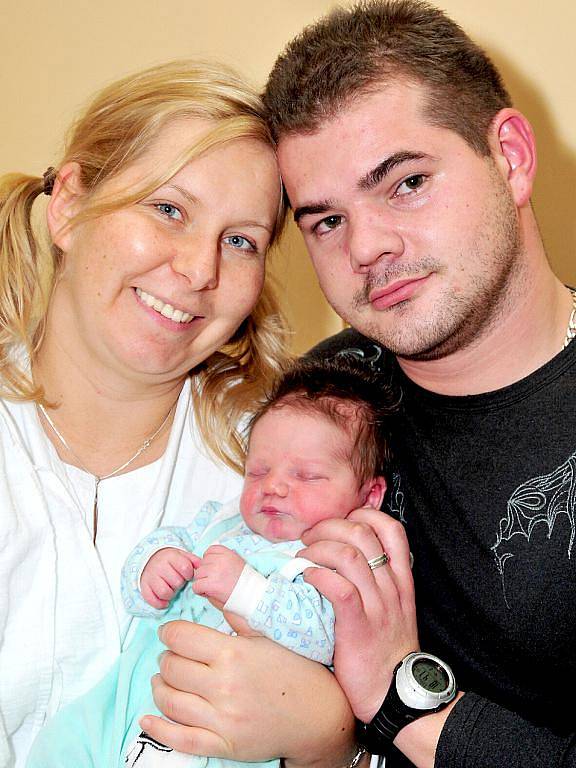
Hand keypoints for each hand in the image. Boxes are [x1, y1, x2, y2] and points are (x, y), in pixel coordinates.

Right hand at [141, 548, 198, 608]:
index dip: (189, 574)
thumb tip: (201, 566)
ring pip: (164, 592)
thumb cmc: (170, 560)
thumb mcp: (182, 555)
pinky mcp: (144, 587)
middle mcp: (159, 566)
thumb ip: (193, 560)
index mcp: (170, 556)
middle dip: (180, 584)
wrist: (149, 559)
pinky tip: (165, 601)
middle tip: (178, 582)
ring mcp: (150, 577)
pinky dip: (160, 604)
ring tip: (171, 590)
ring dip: (171, 594)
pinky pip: (152, 599)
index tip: (187, 575)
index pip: (185, 568)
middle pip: (176, 582)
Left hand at [141, 622, 355, 767]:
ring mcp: (222, 720)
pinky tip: (148, 719)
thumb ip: (235, 615)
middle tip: (172, 655)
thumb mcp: (268, 635)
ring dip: (160, 687)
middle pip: (172, 668)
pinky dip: (158, 729)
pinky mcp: (223, 746)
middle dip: (166, 658)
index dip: (169, 632)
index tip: (170, 632)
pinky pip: (180, 739)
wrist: (319, 716)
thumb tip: (208, 589)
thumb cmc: (296, 671)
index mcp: (234, 654)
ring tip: (164, 680)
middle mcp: (224, 686)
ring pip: (170, 701)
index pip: (181, 637)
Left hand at [192, 545, 245, 604]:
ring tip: (215, 587)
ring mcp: (214, 572)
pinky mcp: (211, 584)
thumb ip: (222, 558)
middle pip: (202, 564)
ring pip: (198, 575)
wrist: (252, 595)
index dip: (210, 561)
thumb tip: (203, 561)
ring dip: (203, 582)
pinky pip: (196, 586)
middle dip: (206, 573)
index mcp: (227, 553)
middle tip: (217, 581)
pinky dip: (200, 591)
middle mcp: (220, 560)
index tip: (216, 570)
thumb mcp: (236, 561)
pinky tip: (210, 593)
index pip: (209, 551)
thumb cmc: (244, 581)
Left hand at [299, 507, 417, 721]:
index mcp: (400, 580)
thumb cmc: (386, 652)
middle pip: (362, 533)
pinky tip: (306, 578)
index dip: (364, 514)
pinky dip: (318, 575)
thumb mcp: (392, 610)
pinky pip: (339, 588)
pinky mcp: (358, 626)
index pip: (392, 529)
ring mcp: (376, 605)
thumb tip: (345, 559)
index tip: (341, 520)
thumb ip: (377, 584)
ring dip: (318, 548)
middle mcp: (390, 587)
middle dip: (330, 526)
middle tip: (309, 536)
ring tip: (303, 556)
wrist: (397, 694)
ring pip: (348, 555)